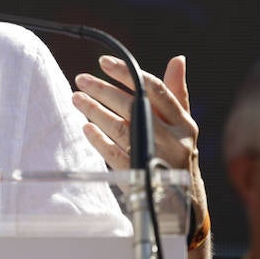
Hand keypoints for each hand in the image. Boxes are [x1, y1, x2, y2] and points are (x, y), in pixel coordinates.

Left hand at [73, 54, 205, 215]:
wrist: (183, 199)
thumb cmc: (177, 150)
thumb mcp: (183, 124)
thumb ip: (176, 92)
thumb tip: (178, 59)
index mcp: (184, 123)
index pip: (154, 90)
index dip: (128, 74)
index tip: (104, 62)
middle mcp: (172, 139)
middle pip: (134, 107)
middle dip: (104, 91)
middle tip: (81, 79)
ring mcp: (154, 158)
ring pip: (121, 129)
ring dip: (96, 112)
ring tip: (76, 98)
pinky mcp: (138, 175)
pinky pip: (114, 155)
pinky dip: (99, 140)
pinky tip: (85, 127)